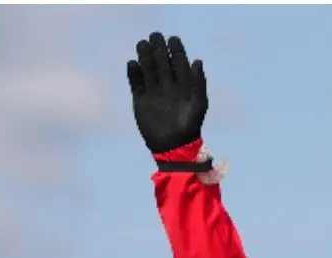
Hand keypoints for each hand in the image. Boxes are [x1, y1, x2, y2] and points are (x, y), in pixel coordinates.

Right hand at [127, 32, 207, 154]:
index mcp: (182, 83)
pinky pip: (135, 82)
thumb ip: (198, 82)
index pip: (178, 60)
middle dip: (158, 47)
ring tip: (143, 45)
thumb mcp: (198, 103)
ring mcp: (153, 91)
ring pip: (147, 68)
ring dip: (144, 55)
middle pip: (161, 60)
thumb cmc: (189, 125)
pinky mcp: (140, 99)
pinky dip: (133, 72)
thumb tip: (197, 61)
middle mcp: (167, 84)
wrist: (174, 146)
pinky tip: (133, 64)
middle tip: (155, 36)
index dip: (175, 49)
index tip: (172, 39)